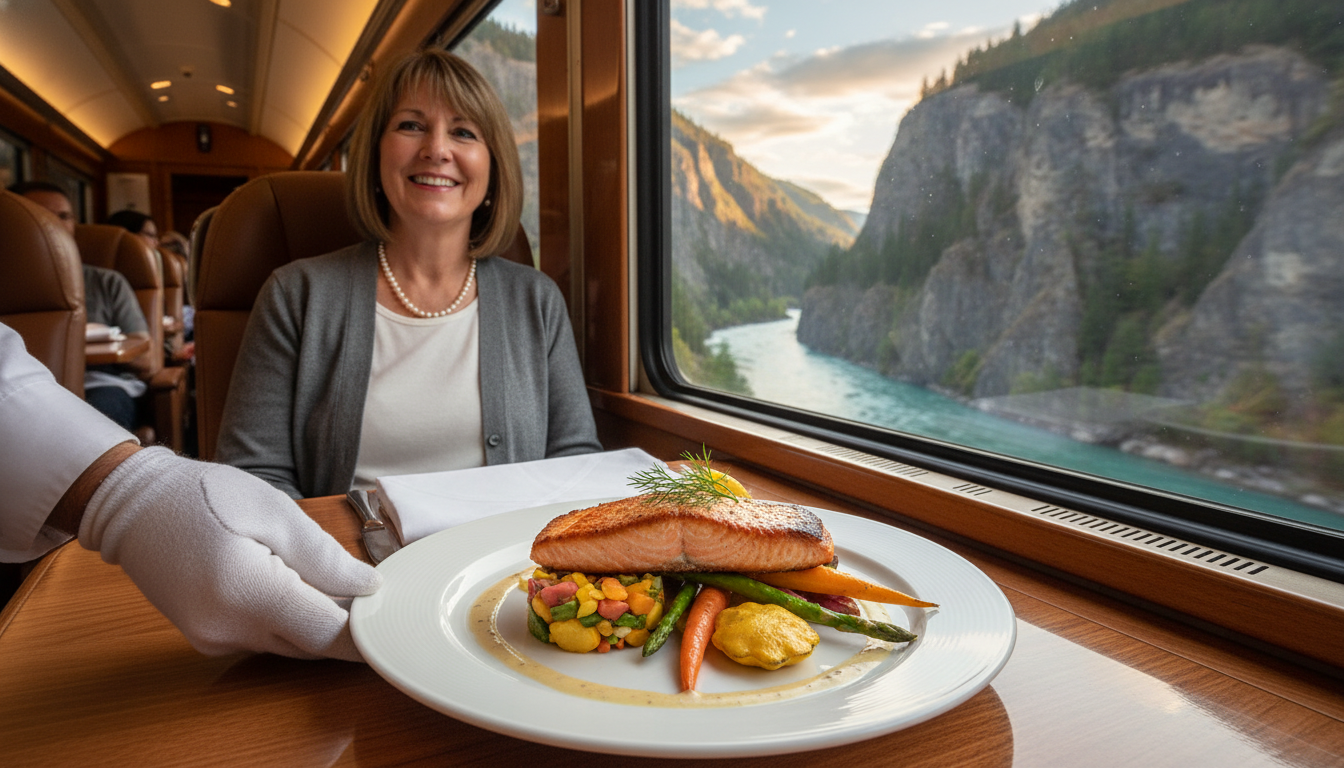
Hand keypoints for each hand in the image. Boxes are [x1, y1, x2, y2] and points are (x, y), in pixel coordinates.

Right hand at [79, 447, 381, 659]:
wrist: (133, 506)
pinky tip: (290, 582)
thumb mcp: (274, 511)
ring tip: (328, 576)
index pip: (326, 634)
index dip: (364, 627)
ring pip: (290, 644)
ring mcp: (214, 639)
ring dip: (315, 619)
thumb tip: (368, 587)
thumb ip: (323, 556)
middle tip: (368, 586)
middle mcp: (227, 629)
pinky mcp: (208, 638)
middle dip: (345, 622)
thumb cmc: (203, 495)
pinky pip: (265, 638)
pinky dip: (287, 618)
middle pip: (310, 644)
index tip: (389, 609)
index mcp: (246, 594)